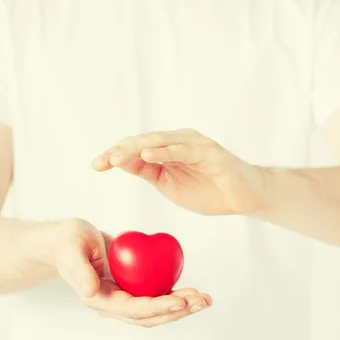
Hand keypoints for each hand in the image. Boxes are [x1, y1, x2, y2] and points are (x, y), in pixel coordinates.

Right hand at [54, 219, 212, 327]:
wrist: (68, 241)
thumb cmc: (68, 242)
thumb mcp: (71, 251)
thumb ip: (79, 271)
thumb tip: (90, 292)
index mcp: (99, 299)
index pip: (133, 309)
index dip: (158, 307)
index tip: (180, 301)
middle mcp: (113, 305)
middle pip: (150, 316)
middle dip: (178, 311)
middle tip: (202, 301)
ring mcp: (123, 299)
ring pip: (156, 310)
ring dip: (182, 307)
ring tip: (204, 300)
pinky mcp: (132, 290)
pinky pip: (157, 296)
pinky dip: (176, 295)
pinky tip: (193, 291)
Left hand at [91, 129, 265, 214]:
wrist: (244, 197)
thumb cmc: (209, 191)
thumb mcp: (169, 185)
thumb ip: (149, 172)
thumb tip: (122, 163)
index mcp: (166, 150)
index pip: (135, 149)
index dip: (115, 155)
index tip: (95, 165)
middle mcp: (177, 142)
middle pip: (142, 142)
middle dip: (119, 151)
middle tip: (101, 162)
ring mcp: (193, 144)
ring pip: (159, 142)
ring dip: (136, 149)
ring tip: (116, 158)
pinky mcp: (209, 151)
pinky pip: (183, 150)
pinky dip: (164, 152)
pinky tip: (147, 156)